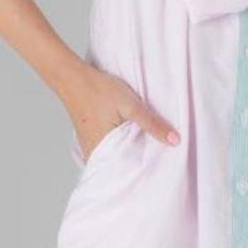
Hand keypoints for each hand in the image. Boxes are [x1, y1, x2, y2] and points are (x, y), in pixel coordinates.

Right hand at [63, 64, 180, 160]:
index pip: (129, 170)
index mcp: (104, 151)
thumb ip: (152, 124)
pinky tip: (129, 138)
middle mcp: (94, 153)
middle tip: (158, 161)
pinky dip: (119, 146)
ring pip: (114, 157)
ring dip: (128, 154)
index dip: (145, 170)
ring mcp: (89, 146)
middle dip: (138, 163)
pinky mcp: (88, 138)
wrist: (72, 77)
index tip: (161, 168)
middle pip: (122, 166)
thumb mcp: (131, 106)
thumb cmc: (99, 90)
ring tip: (146, 150)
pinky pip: (107, 149)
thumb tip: (175, 141)